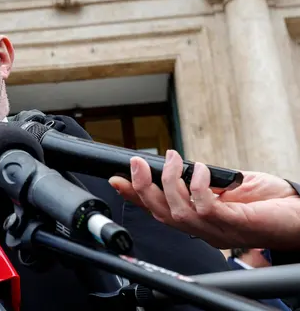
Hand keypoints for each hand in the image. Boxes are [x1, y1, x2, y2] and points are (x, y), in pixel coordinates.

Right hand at [110, 150, 299, 249]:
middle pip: (160, 214)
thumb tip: (179, 166)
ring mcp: (217, 230)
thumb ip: (202, 182)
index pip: (159, 211)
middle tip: (136, 162)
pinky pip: (205, 206)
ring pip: (177, 211)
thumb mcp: (226, 186)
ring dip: (169, 182)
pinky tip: (202, 170)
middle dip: (142, 187)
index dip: (134, 196)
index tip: (116, 177)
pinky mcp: (234, 224)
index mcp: (199, 221)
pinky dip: (198, 185)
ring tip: (173, 157)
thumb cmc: (270, 203)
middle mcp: (204, 230)